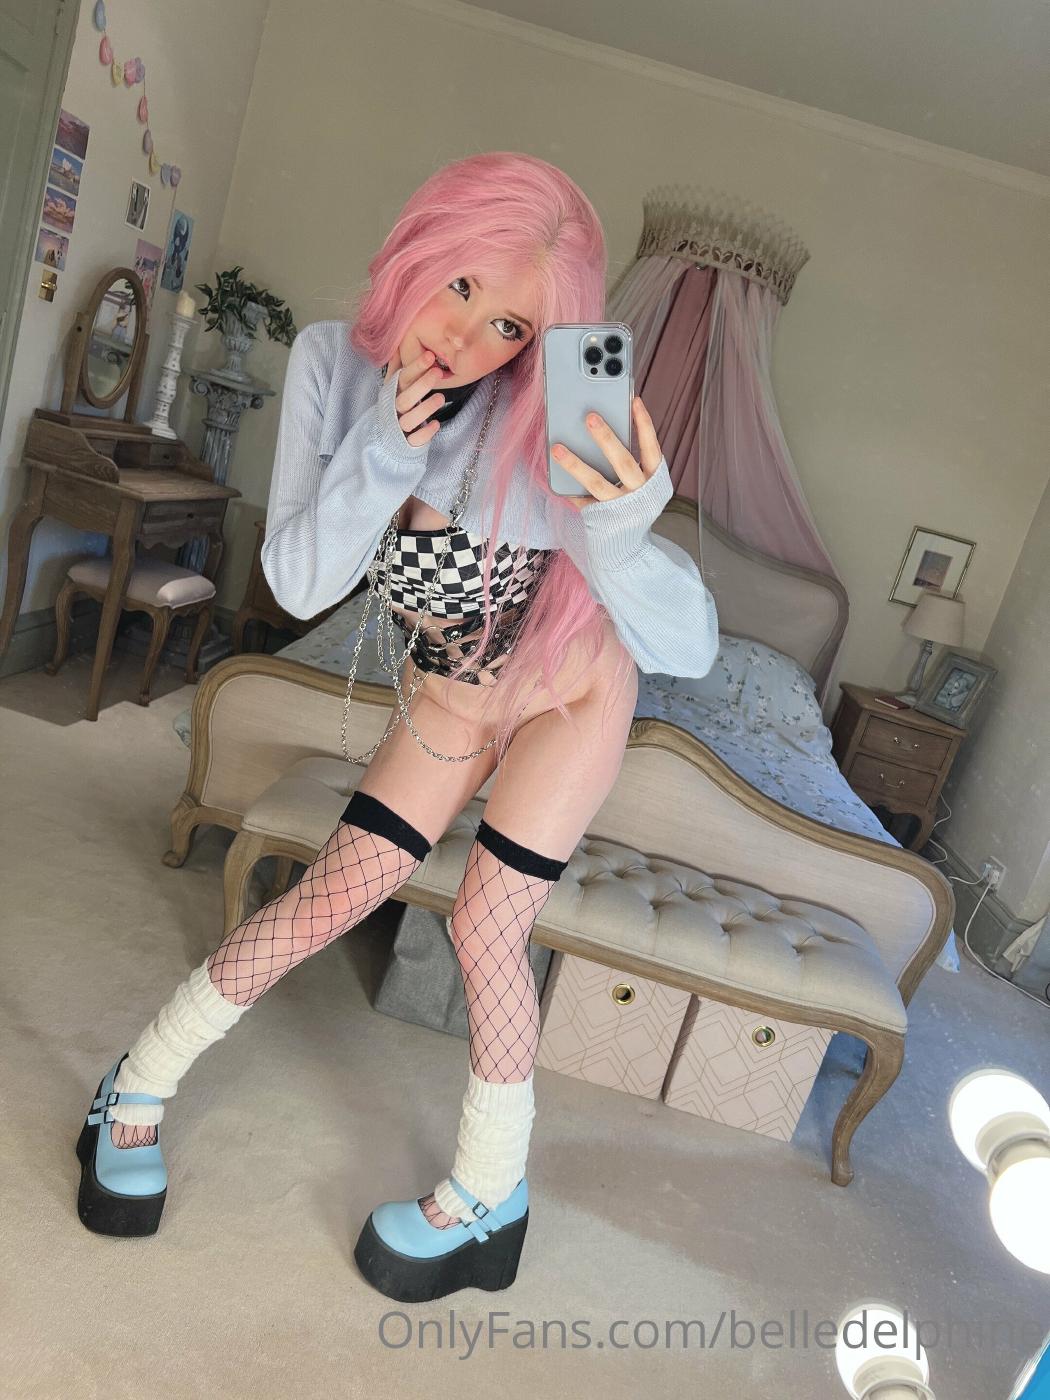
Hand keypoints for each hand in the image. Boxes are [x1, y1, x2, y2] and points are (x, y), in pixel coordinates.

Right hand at [386, 345, 446, 446]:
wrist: (388, 439)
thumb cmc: (400, 407)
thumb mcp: (401, 387)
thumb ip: (405, 370)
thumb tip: (412, 344)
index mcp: (393, 393)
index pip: (402, 378)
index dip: (415, 367)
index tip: (430, 356)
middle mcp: (394, 410)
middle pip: (404, 398)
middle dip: (421, 385)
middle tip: (438, 372)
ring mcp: (399, 428)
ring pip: (408, 420)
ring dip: (424, 408)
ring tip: (441, 398)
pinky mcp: (407, 444)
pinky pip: (414, 440)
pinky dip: (425, 433)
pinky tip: (436, 424)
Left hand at [551, 396, 663, 510]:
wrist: (629, 545)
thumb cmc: (633, 502)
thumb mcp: (641, 481)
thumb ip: (629, 458)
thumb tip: (601, 427)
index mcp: (653, 479)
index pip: (651, 448)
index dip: (644, 425)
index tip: (634, 401)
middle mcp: (639, 493)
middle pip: (623, 462)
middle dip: (606, 438)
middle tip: (590, 417)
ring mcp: (619, 507)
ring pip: (596, 482)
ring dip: (575, 464)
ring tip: (557, 448)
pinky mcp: (600, 518)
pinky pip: (581, 500)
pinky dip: (567, 487)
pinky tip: (552, 475)